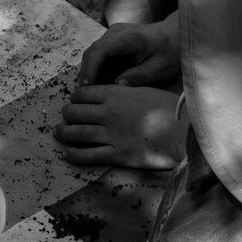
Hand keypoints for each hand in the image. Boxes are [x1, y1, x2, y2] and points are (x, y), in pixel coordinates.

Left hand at [54, 84, 187, 168]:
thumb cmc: (170, 109)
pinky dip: (74, 154)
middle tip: (65, 117)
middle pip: (75, 112)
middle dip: (67, 114)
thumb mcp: (145, 90)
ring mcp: (111, 135)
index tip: (75, 101)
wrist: (184, 133)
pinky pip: (89, 155)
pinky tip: (66, 154)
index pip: (83, 93)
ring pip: (77, 133)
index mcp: (115, 94)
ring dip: (64, 133)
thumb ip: (126, 90)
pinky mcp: (118, 155)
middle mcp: (108, 113)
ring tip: (58, 133)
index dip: (75, 98)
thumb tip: (116, 87)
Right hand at [77, 16, 180, 88]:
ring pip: (94, 54)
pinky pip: (101, 55)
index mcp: (126, 37)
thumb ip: (138, 76)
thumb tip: (117, 86)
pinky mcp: (114, 41)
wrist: (177, 35)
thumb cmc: (171, 51)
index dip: (90, 69)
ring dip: (90, 72)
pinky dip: (98, 69)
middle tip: (83, 94)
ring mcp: (113, 35)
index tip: (86, 86)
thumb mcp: (159, 68)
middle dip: (86, 73)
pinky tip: (98, 84)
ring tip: (88, 92)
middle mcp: (115, 33)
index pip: (99, 51)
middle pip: (92, 52)